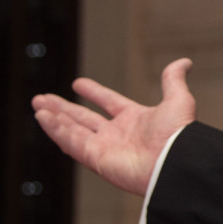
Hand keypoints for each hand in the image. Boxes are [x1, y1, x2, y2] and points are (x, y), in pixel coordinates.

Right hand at [32, 58, 197, 195]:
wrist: (175, 162)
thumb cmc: (179, 135)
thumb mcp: (178, 100)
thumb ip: (173, 80)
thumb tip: (184, 61)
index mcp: (135, 120)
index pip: (109, 102)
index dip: (93, 92)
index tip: (78, 83)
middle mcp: (118, 135)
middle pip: (83, 118)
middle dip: (62, 108)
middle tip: (42, 98)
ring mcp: (106, 148)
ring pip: (73, 130)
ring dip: (54, 118)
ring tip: (37, 105)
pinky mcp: (97, 159)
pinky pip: (72, 142)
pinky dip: (56, 130)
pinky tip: (43, 117)